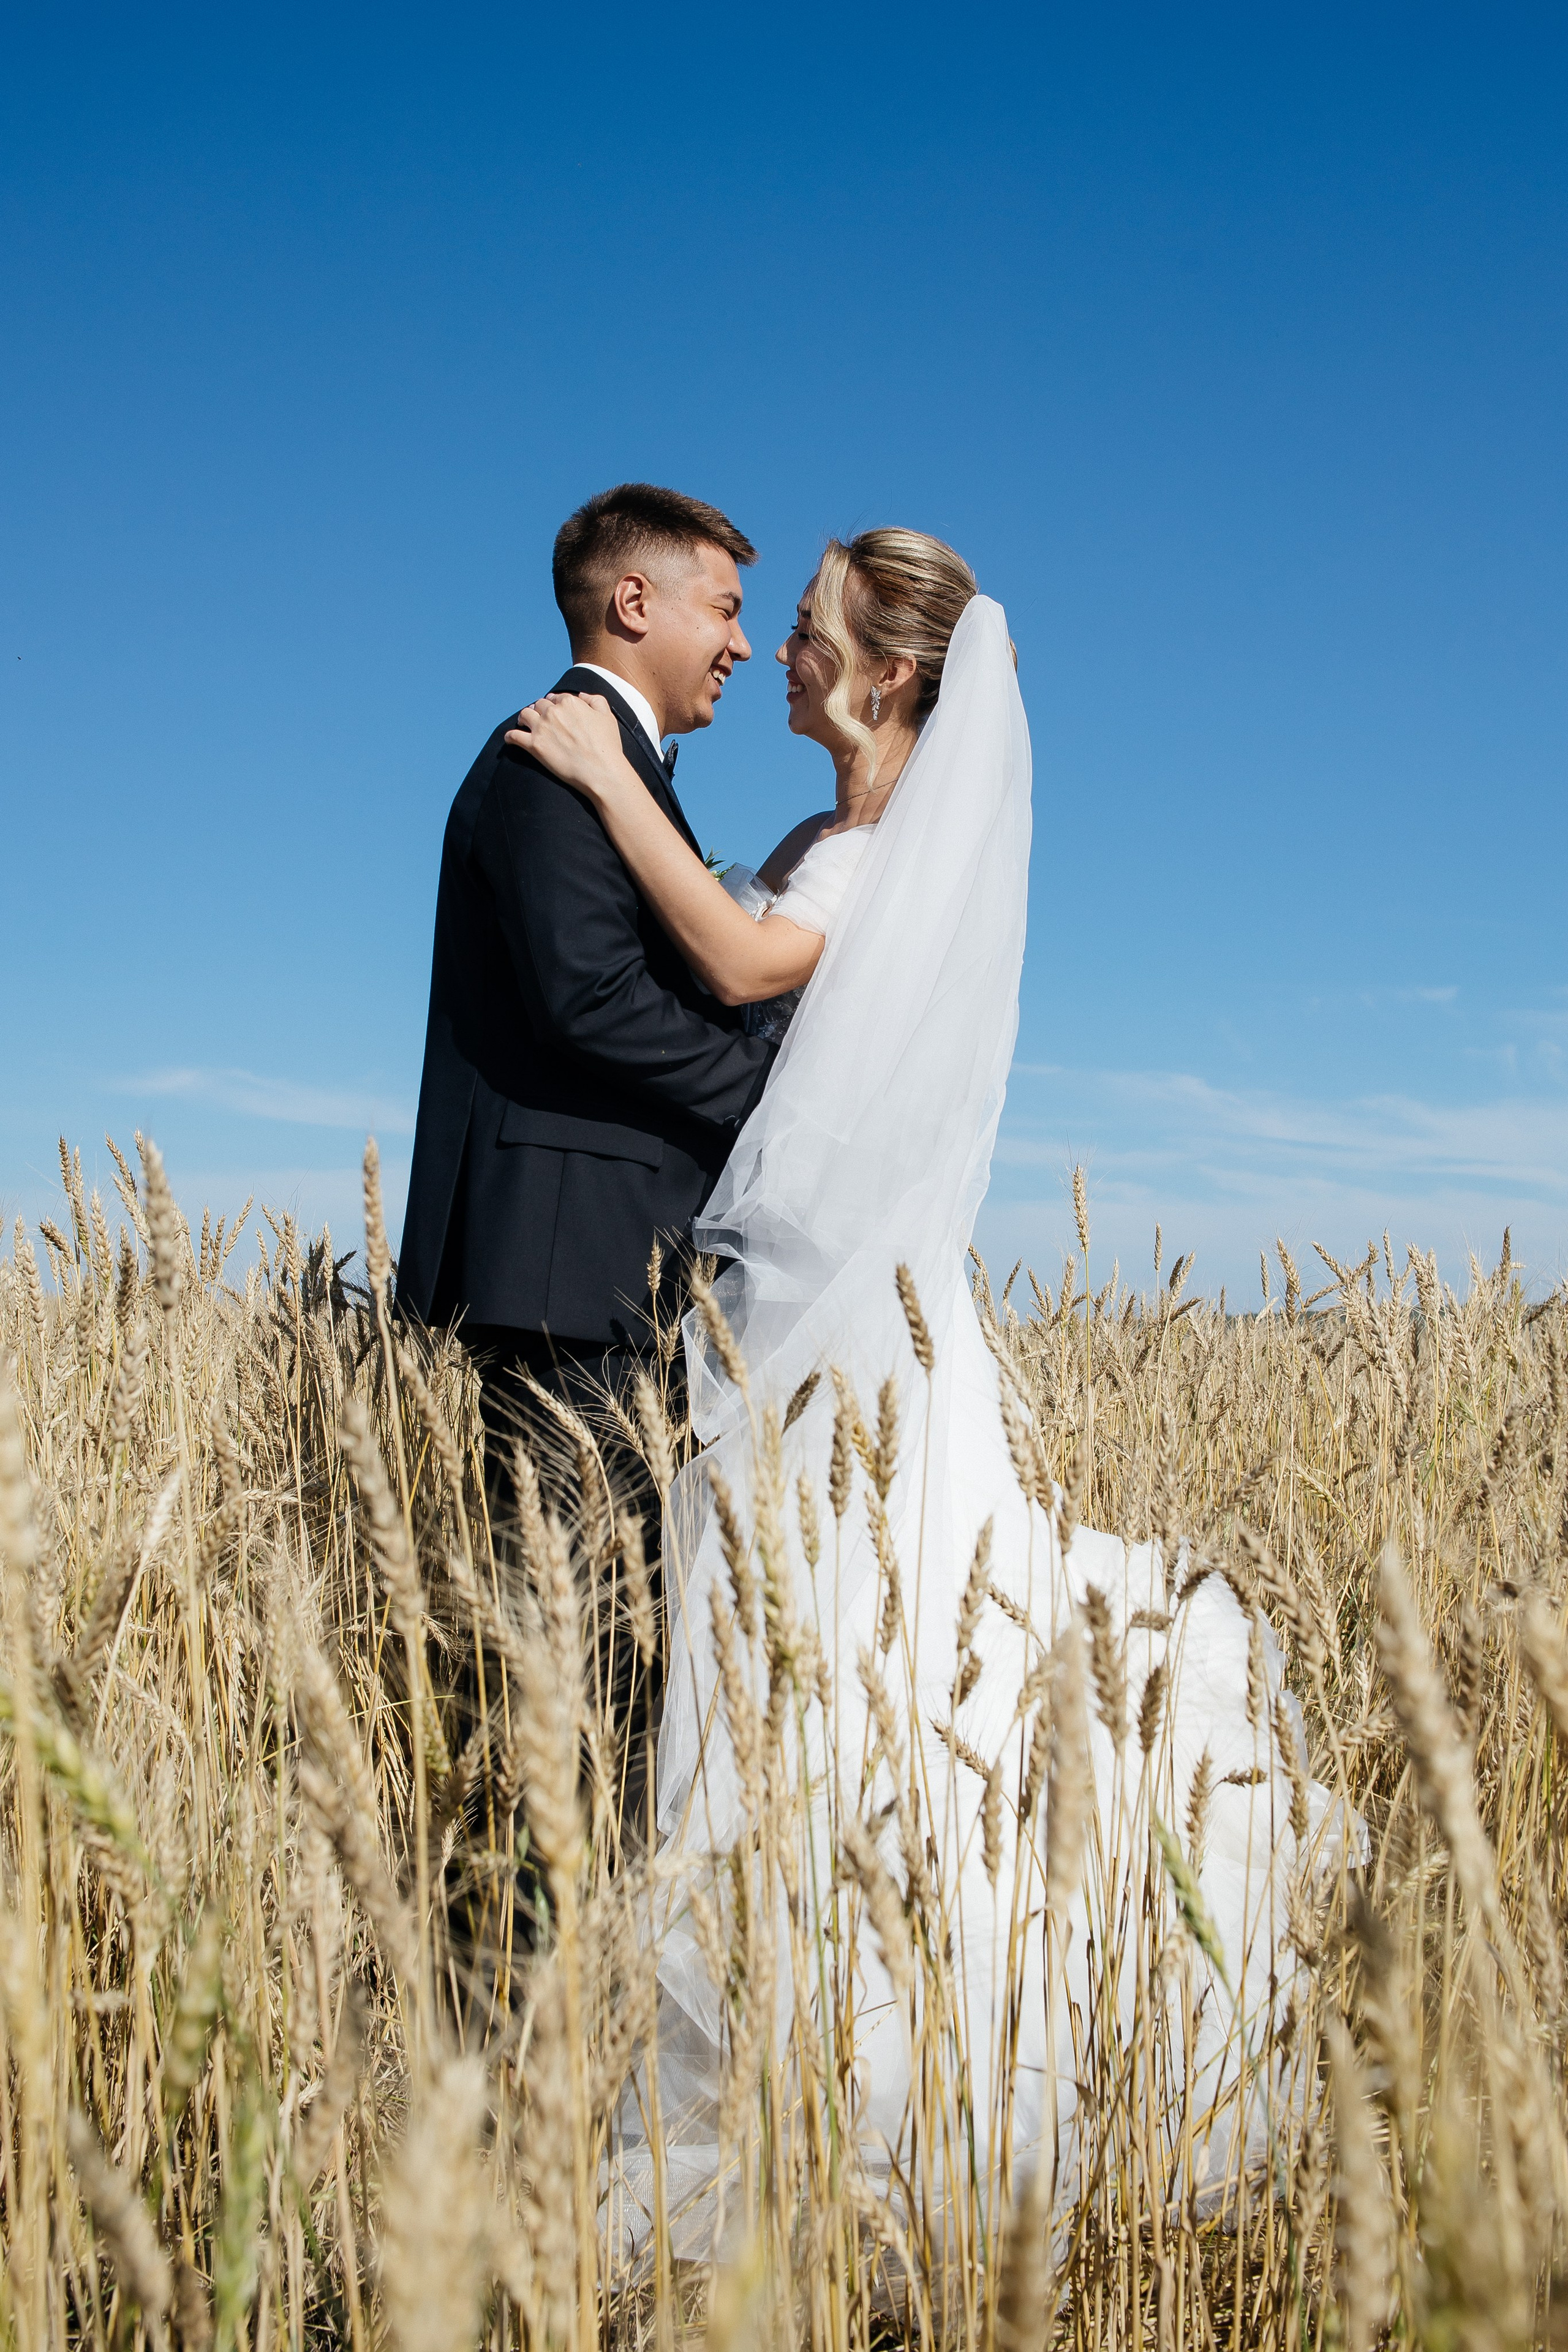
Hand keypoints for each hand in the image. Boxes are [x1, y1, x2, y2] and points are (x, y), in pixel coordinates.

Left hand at [505, 693, 634, 802]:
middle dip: (539, 710)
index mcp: (569, 702)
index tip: (555, 712)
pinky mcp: (534, 746)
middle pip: (539, 705)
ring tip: (523, 724)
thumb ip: (595, 700)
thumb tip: (581, 695)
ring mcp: (541, 728)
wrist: (601, 771)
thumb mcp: (607, 716)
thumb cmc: (607, 745)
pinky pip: (514, 736)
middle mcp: (552, 712)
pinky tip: (510, 739)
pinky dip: (510, 737)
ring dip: (523, 718)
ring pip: (524, 715)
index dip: (555, 705)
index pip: (556, 698)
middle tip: (540, 719)